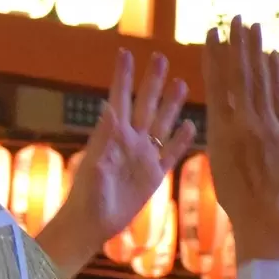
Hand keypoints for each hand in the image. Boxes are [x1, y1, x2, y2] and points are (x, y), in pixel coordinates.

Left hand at [39, 50, 195, 277]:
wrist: (92, 224)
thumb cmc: (86, 199)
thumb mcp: (93, 170)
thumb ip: (103, 142)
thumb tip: (108, 111)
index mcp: (113, 137)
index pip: (120, 99)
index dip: (123, 77)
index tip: (125, 53)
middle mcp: (130, 142)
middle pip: (145, 106)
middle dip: (152, 81)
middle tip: (160, 57)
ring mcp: (143, 157)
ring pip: (162, 125)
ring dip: (171, 104)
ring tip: (182, 82)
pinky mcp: (154, 176)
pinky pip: (171, 154)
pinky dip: (182, 140)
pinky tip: (192, 125)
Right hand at [202, 19, 278, 263]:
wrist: (262, 212)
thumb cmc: (232, 189)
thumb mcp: (215, 155)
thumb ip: (218, 123)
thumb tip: (221, 95)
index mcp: (221, 130)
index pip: (217, 83)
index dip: (214, 55)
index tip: (212, 31)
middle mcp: (245, 124)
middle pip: (239, 75)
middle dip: (237, 44)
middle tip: (235, 17)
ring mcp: (268, 126)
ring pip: (260, 80)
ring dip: (256, 50)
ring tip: (253, 26)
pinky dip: (274, 73)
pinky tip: (271, 55)